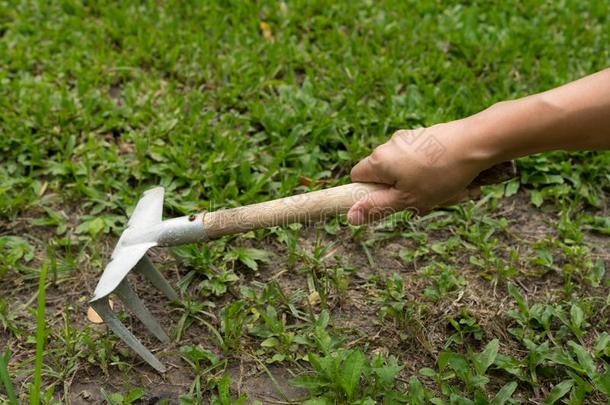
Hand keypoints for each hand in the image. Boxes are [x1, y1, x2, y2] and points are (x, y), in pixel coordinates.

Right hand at [348, 120, 490, 223]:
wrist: (476, 142)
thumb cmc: (441, 174)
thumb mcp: (407, 199)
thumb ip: (377, 207)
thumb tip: (350, 217)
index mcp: (379, 159)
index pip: (357, 176)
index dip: (368, 192)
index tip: (388, 201)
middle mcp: (390, 144)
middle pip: (384, 173)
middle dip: (400, 190)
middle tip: (421, 200)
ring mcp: (409, 136)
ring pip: (405, 168)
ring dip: (419, 183)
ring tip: (443, 190)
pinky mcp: (427, 134)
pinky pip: (422, 159)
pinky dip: (432, 171)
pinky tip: (452, 177)